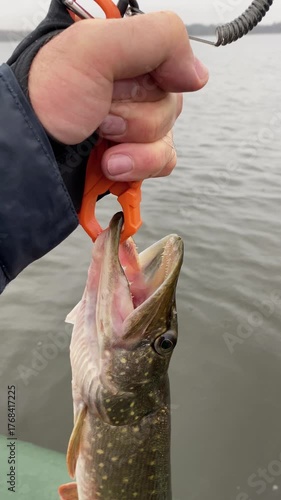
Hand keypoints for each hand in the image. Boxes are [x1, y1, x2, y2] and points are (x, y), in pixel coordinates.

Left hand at [29, 12, 207, 181]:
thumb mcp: (95, 48)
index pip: (172, 59)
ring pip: (168, 135)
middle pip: (172, 102)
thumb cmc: (49, 96)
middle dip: (137, 113)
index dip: (157, 73)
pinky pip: (164, 161)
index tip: (125, 79)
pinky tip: (113, 164)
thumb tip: (198, 75)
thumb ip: (158, 40)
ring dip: (136, 142)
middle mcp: (133, 90)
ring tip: (102, 139)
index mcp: (126, 55)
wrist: (29, 151)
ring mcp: (133, 127)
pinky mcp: (133, 158)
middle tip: (102, 112)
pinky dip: (141, 164)